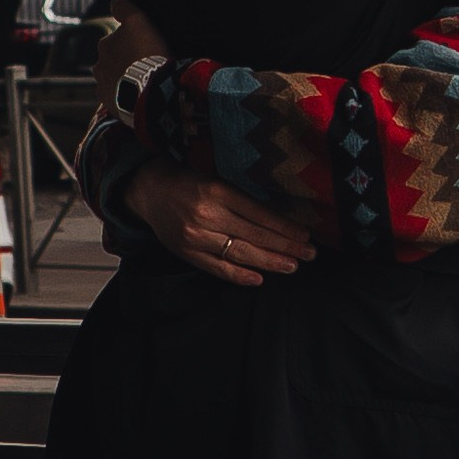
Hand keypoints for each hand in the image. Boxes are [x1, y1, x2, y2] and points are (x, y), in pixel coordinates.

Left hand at [95, 0, 168, 111]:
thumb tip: (115, 1)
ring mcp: (103, 86)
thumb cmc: (146, 53)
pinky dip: (124, 95)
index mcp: (105, 45)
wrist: (150, 90)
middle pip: (114, 60)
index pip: (116, 38)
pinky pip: (117, 97)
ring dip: (124, 78)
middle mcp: (99, 65)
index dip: (130, 40)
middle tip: (145, 63)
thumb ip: (124, 8)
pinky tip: (138, 93)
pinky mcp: (110, 104)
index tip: (142, 44)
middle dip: (125, 60)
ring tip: (143, 80)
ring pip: (114, 79)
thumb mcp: (138, 21)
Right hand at [130, 162, 312, 287]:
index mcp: (217, 191)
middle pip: (254, 236)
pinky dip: (239, 275)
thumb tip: (278, 219)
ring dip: (269, 262)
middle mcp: (207, 215)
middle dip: (285, 246)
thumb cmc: (188, 181)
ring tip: (292, 266)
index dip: (285, 227)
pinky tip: (259, 279)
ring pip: (239, 253)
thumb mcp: (216, 179)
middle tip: (309, 254)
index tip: (305, 235)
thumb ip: (242, 198)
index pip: (259, 214)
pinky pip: (217, 268)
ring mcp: (195, 237)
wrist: (149, 191)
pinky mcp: (187, 253)